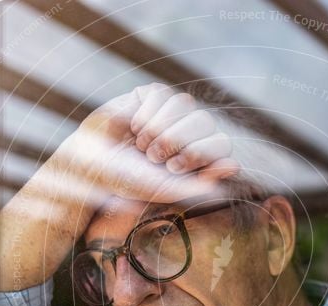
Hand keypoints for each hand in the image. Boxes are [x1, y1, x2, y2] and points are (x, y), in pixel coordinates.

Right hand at [57, 83, 239, 204]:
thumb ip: (203, 183)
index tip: (174, 168)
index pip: (221, 143)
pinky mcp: (151, 96)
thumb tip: (235, 166)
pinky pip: (162, 94)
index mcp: (199, 155)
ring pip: (185, 103)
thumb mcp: (168, 189)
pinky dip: (147, 114)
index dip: (200, 152)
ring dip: (161, 128)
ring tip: (142, 146)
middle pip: (204, 120)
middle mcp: (189, 131)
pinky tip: (133, 129)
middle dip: (177, 141)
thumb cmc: (131, 183)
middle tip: (155, 158)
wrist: (93, 166)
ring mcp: (171, 112)